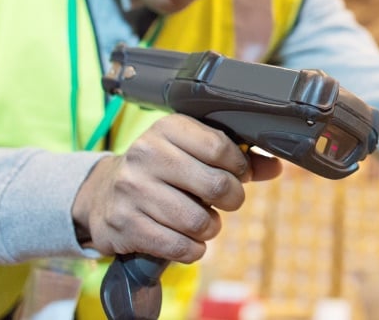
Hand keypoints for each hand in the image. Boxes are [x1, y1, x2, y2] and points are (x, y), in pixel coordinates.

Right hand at [71, 113, 282, 262]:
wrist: (102, 195)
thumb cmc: (163, 171)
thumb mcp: (193, 152)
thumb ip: (238, 158)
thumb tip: (276, 166)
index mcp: (167, 128)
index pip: (221, 147)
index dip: (240, 166)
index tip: (238, 173)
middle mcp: (146, 154)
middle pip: (216, 185)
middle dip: (232, 199)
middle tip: (227, 201)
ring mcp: (132, 190)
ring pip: (199, 221)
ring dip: (211, 227)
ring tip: (204, 220)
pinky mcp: (125, 225)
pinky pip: (179, 246)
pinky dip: (194, 249)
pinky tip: (188, 239)